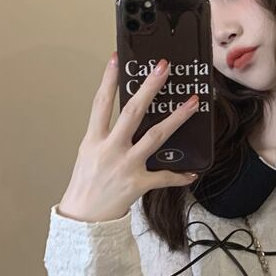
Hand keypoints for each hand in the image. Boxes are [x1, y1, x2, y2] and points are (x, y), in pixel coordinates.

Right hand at [57, 52, 202, 222]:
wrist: (83, 217)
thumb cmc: (86, 183)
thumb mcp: (88, 153)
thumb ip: (105, 135)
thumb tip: (127, 118)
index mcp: (94, 140)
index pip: (100, 103)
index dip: (108, 80)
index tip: (117, 58)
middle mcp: (110, 149)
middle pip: (132, 112)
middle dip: (149, 88)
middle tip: (164, 68)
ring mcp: (126, 165)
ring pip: (156, 137)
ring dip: (177, 118)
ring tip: (192, 103)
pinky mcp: (138, 183)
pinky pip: (164, 177)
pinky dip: (179, 175)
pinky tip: (192, 172)